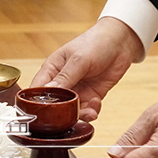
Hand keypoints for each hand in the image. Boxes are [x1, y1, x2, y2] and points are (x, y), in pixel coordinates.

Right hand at [30, 17, 144, 121]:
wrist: (121, 42)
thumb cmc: (95, 42)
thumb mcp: (79, 59)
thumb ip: (64, 77)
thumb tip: (47, 91)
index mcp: (52, 69)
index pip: (37, 89)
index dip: (36, 103)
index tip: (43, 115)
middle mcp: (62, 81)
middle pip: (54, 104)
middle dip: (62, 113)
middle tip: (72, 115)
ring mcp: (77, 89)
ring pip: (71, 111)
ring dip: (80, 114)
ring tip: (89, 111)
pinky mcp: (91, 95)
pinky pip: (87, 110)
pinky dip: (92, 111)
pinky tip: (97, 103)